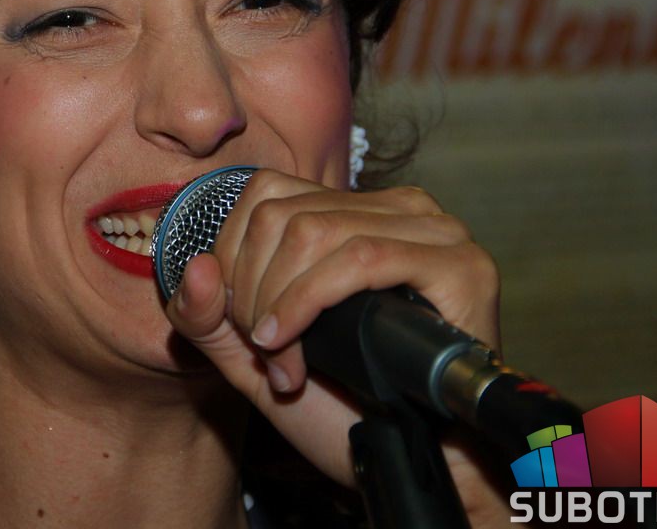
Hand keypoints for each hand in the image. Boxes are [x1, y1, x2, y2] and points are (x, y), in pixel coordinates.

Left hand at [165, 169, 510, 523]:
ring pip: (315, 231)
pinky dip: (309, 300)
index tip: (238, 322)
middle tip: (263, 352)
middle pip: (283, 215)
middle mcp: (400, 209)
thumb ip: (207, 316)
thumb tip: (196, 266)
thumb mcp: (251, 358)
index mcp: (357, 212)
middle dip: (253, 290)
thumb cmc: (341, 409)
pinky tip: (290, 345)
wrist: (412, 464)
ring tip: (283, 363)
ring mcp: (436, 232)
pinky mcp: (460, 266)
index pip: (266, 192)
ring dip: (279, 303)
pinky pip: (361, 258)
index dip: (232, 254)